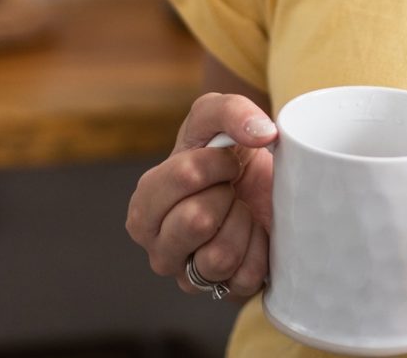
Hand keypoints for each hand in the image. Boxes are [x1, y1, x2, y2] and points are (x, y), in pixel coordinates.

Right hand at [126, 92, 277, 298]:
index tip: (225, 160)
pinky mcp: (224, 294)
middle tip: (230, 190)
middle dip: (226, 194)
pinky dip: (260, 250)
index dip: (217, 162)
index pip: (185, 178)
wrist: (263, 184)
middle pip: (197, 220)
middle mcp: (159, 250)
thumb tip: (262, 133)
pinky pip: (246, 277)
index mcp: (143, 209)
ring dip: (242, 223)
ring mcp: (190, 278)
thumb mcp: (216, 116)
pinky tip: (254, 236)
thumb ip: (230, 111)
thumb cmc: (226, 152)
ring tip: (240, 212)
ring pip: (219, 256)